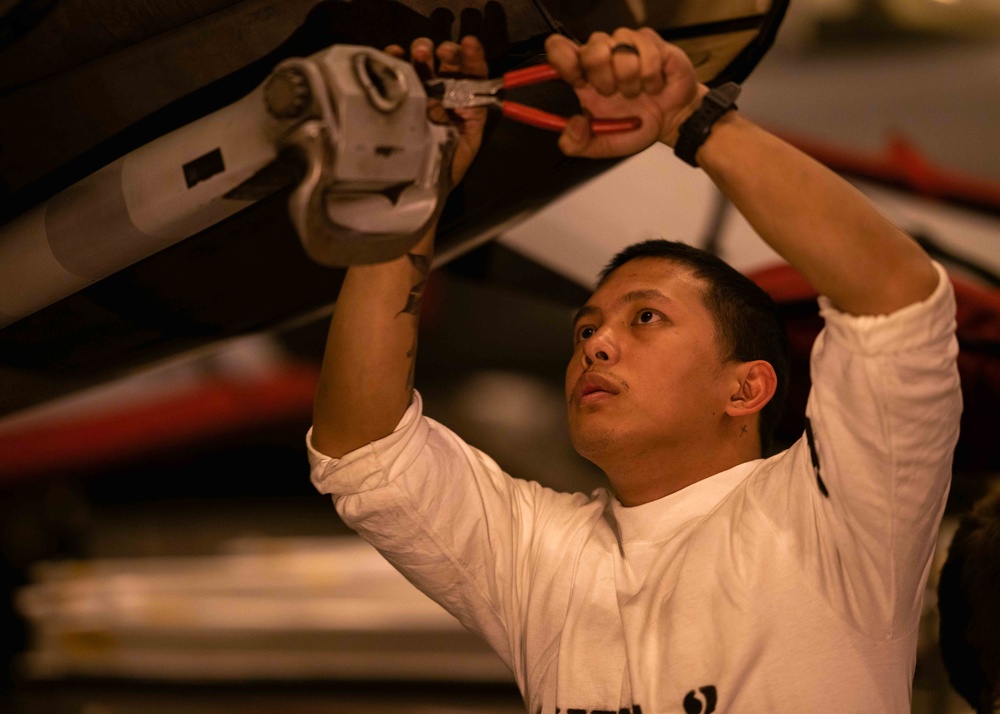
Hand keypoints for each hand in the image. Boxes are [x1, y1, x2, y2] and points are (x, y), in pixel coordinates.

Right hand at [385, 36, 488, 185]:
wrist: (413, 190)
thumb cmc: (442, 171)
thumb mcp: (465, 144)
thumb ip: (469, 118)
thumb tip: (465, 92)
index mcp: (466, 105)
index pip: (473, 74)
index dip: (473, 57)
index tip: (469, 44)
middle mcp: (445, 97)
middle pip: (448, 65)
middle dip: (447, 52)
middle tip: (442, 51)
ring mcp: (420, 96)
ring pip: (423, 66)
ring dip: (421, 53)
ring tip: (418, 52)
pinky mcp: (397, 98)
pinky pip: (396, 74)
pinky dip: (394, 60)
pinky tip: (393, 54)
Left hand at [545, 28, 705, 157]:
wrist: (673, 121)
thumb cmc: (637, 125)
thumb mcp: (602, 145)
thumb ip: (577, 144)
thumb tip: (573, 125)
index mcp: (583, 77)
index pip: (558, 49)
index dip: (564, 61)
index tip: (578, 81)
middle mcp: (601, 56)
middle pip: (591, 50)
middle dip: (606, 80)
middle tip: (615, 94)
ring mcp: (626, 45)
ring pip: (621, 52)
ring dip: (632, 82)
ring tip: (636, 92)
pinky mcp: (650, 42)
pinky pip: (648, 54)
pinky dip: (652, 78)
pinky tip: (653, 85)